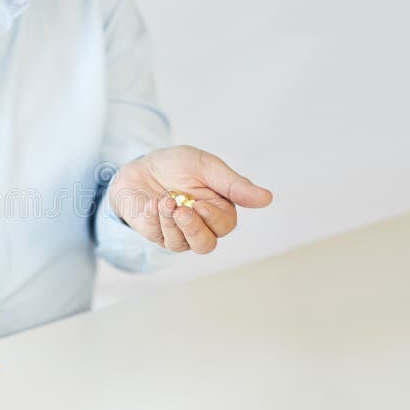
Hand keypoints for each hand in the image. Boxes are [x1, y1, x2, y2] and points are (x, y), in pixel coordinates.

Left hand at [107, 145, 272, 253]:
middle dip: (193, 229)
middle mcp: (198, 226)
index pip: (224, 226)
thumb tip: (267, 199)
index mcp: (217, 210)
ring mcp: (175, 233)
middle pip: (205, 245)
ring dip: (170, 222)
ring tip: (164, 200)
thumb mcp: (207, 167)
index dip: (213, 219)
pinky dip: (154, 219)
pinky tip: (152, 204)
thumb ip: (234, 185)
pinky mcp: (154, 233)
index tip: (201, 203)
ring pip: (179, 244)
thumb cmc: (178, 165)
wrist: (142, 164)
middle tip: (182, 210)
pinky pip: (156, 235)